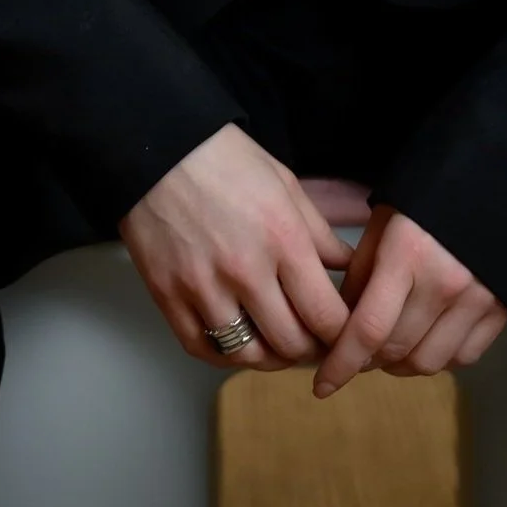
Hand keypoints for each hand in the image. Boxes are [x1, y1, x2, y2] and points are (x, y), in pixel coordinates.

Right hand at [120, 123, 354, 369]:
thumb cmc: (225, 160)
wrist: (157, 148)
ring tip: (280, 347)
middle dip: (312, 350)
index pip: (325, 315)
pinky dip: (226, 355)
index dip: (343, 336)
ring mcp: (202, 287)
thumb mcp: (286, 185)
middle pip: (291, 343)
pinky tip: (240, 344)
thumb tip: (350, 269)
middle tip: (317, 344)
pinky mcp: (167, 295)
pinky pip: (202, 348)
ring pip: (248, 354)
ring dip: (271, 358)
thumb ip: (320, 234)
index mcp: (283, 239)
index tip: (346, 335)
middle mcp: (245, 270)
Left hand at [314, 201, 506, 397]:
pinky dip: (438, 359)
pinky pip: (463, 357)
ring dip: (401, 365)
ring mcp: (478, 299)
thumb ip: (361, 272)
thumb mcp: (385, 221)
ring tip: (389, 350)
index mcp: (408, 254)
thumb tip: (341, 322)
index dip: (340, 365)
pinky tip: (425, 343)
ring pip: (428, 363)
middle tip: (355, 354)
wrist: (502, 178)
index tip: (322, 386)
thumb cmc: (431, 194)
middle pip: (395, 350)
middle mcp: (444, 283)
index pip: (367, 329)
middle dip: (366, 361)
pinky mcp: (501, 309)